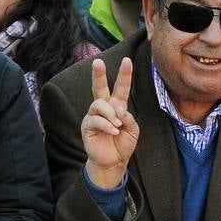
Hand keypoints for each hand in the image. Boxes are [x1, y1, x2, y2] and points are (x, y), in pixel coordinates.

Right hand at [82, 57, 138, 187]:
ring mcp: (94, 116)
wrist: (114, 161)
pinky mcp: (87, 126)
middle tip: (97, 62)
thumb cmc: (123, 143)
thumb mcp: (133, 129)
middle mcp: (104, 107)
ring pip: (99, 105)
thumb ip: (128, 117)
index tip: (127, 60)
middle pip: (99, 88)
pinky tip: (114, 131)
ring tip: (118, 125)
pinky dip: (107, 125)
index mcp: (117, 105)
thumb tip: (118, 109)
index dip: (124, 74)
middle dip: (99, 74)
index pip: (121, 87)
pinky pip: (96, 120)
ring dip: (111, 114)